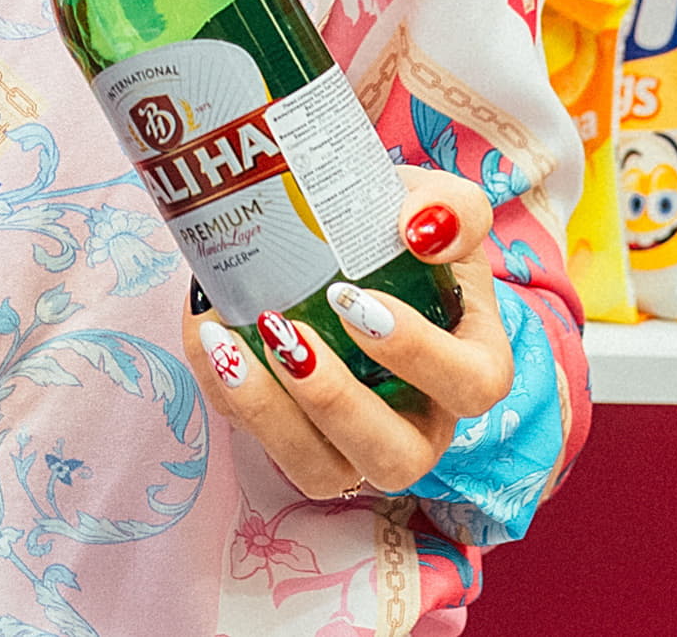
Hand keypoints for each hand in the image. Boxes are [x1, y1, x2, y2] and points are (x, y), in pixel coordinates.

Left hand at [181, 168, 513, 499]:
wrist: (339, 239)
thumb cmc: (401, 235)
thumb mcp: (438, 206)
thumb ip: (452, 208)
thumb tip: (422, 229)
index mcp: (469, 367)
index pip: (470, 386)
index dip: (420, 355)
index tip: (358, 301)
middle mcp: (419, 423)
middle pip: (395, 457)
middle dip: (336, 402)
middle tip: (288, 331)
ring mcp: (354, 443)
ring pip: (320, 472)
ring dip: (271, 416)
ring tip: (230, 346)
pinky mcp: (295, 440)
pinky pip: (260, 442)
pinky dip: (226, 394)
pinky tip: (206, 335)